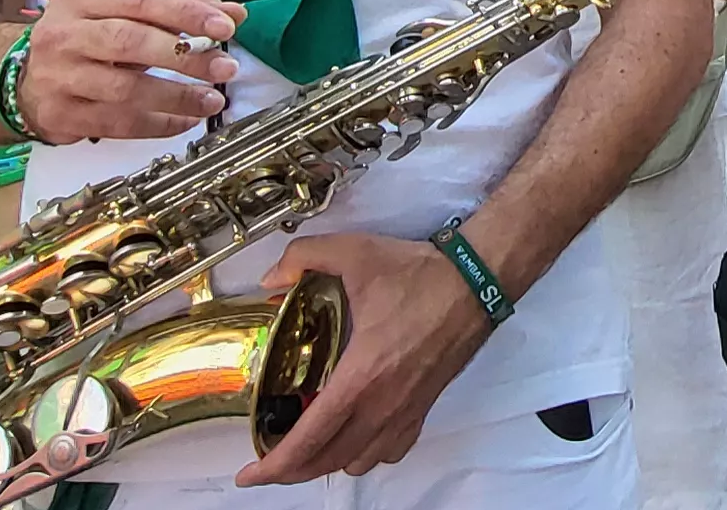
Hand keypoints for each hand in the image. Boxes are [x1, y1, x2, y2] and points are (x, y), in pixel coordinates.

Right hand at [15, 0, 243, 143]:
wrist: (21, 81)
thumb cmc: (85, 39)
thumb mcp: (119, 13)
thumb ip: (176, 9)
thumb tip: (234, 14)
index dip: (184, 13)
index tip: (225, 26)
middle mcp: (64, 33)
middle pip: (130, 43)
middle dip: (184, 56)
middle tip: (225, 67)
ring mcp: (59, 77)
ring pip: (125, 89)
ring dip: (176, 96)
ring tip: (212, 99)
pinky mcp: (61, 115)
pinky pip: (118, 124)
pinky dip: (158, 125)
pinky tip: (185, 121)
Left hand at [238, 231, 498, 483]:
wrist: (476, 282)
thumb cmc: (422, 275)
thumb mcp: (353, 253)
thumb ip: (302, 257)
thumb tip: (270, 276)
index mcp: (360, 377)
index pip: (309, 439)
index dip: (274, 465)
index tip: (250, 473)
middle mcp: (382, 405)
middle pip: (328, 462)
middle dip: (291, 472)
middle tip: (267, 465)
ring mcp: (404, 411)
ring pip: (359, 462)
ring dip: (328, 463)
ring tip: (307, 449)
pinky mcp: (422, 407)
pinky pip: (390, 452)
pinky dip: (366, 455)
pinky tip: (355, 438)